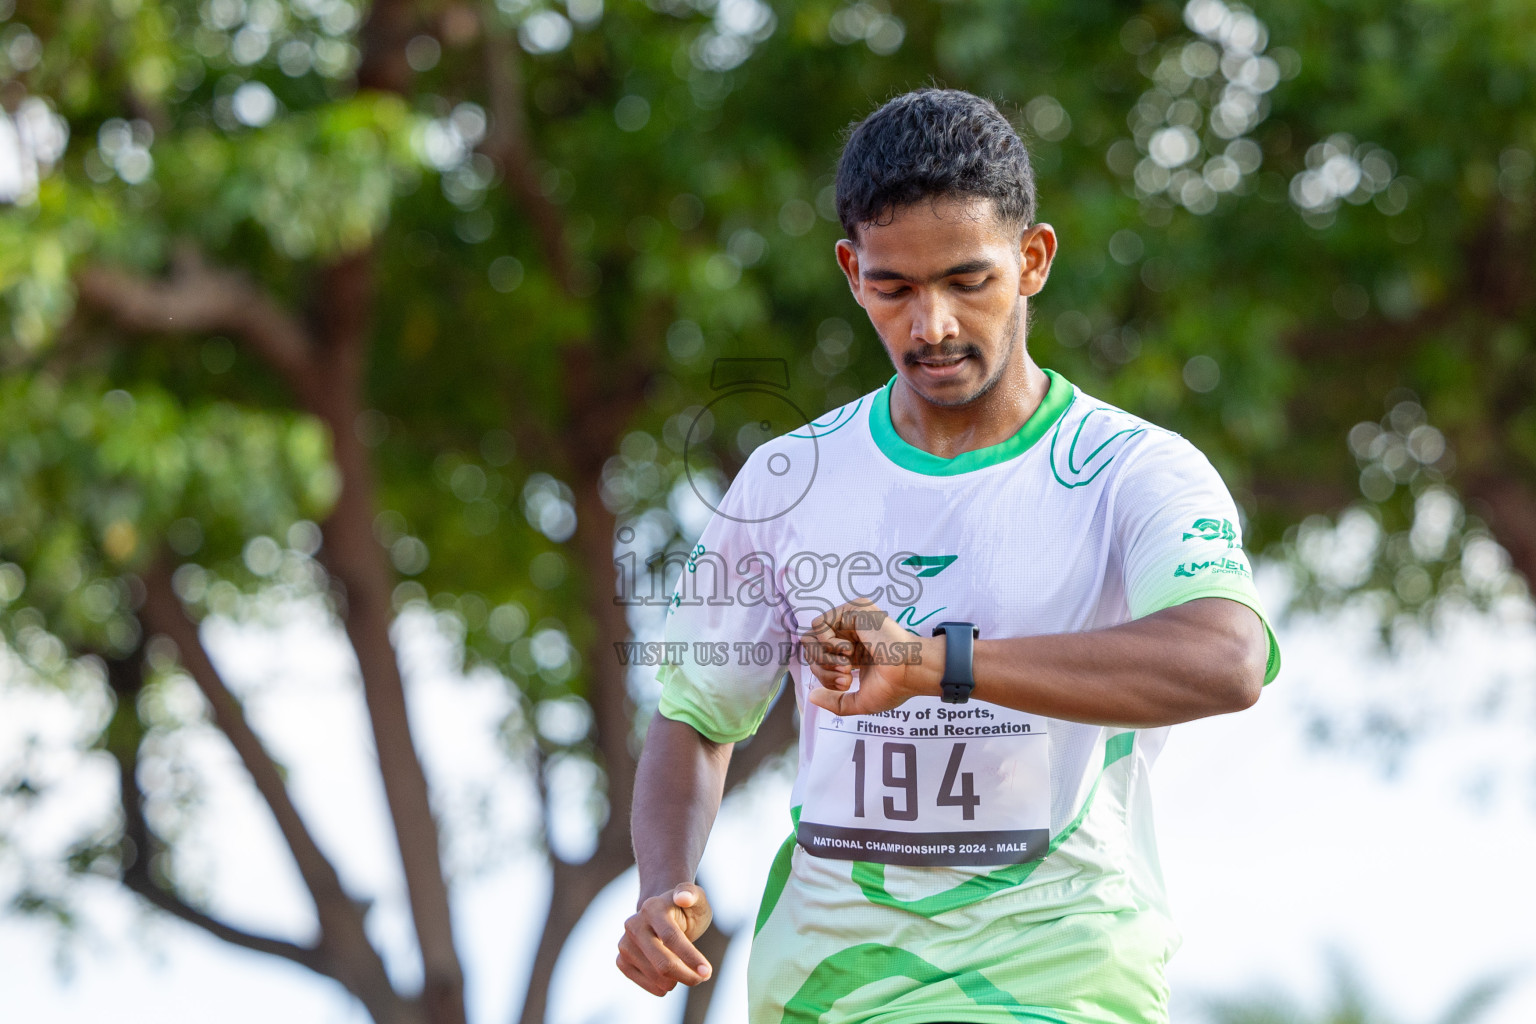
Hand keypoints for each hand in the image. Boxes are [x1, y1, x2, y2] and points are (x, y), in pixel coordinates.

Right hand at [616, 883, 713, 995]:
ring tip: (684, 969)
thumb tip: (682, 897)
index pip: (670, 937)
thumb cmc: (685, 910)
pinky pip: (645, 984)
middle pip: (662, 962)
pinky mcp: (621, 960)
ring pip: (656, 977)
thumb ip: (692, 894)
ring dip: (677, 981)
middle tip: (702, 977)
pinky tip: (669, 977)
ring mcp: (625, 944)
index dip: (690, 957)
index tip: (707, 972)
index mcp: (652, 907)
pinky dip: (662, 987)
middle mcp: (634, 925)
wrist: (662, 916)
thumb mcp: (696, 899)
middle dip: (686, 975)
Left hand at [800, 599, 940, 715]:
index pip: (820, 661)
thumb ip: (835, 702)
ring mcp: (850, 622)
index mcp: (852, 653)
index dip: (825, 677)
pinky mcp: (852, 610)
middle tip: (846, 678)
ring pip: (812, 637)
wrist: (908, 672)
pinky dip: (827, 642)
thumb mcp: (859, 701)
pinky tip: (848, 650)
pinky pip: (819, 624)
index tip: (847, 685)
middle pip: (812, 650)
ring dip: (825, 658)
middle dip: (823, 670)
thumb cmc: (893, 687)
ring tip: (847, 666)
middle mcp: (849, 635)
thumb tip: (811, 696)